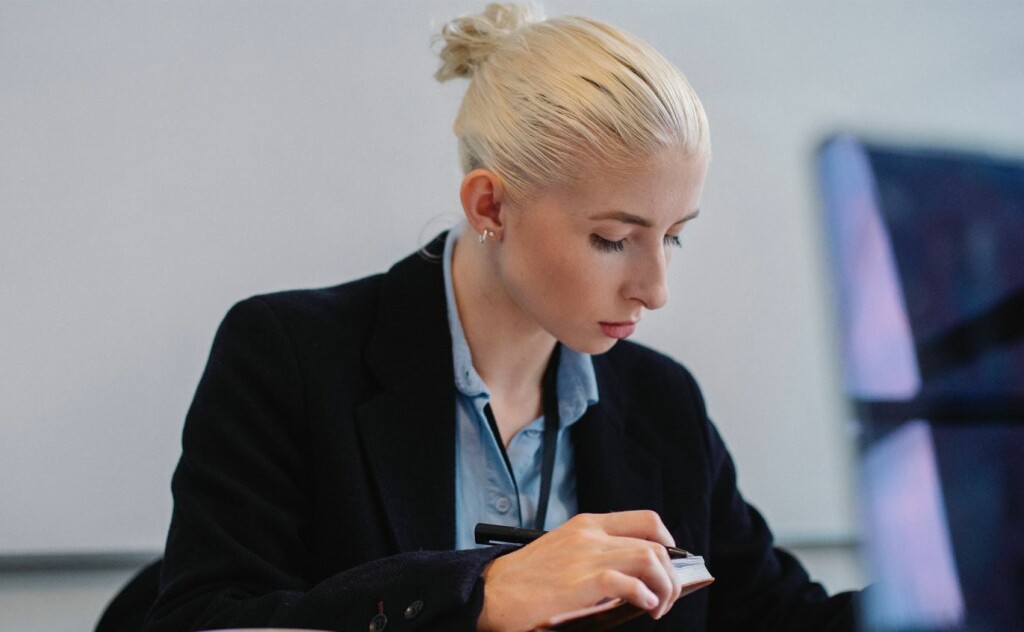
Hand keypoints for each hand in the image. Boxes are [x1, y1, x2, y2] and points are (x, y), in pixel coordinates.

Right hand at [476, 511, 681, 630]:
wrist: (490, 592)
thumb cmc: (524, 580)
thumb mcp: (563, 552)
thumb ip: (596, 553)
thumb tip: (638, 578)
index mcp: (587, 524)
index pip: (647, 520)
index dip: (669, 543)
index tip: (669, 566)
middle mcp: (590, 534)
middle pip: (657, 543)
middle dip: (673, 575)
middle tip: (666, 598)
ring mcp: (587, 556)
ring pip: (651, 559)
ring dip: (666, 587)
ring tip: (657, 607)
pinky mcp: (583, 582)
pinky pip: (632, 583)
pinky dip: (646, 597)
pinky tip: (643, 608)